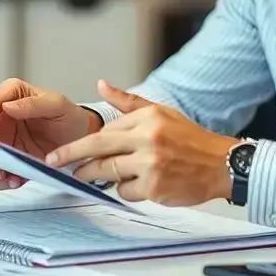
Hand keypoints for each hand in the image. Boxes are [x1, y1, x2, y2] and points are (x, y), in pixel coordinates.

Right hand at [0, 78, 100, 189]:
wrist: (80, 140)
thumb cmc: (69, 117)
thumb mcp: (57, 106)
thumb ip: (33, 104)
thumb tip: (7, 106)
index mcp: (11, 95)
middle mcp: (0, 116)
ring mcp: (0, 138)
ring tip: (8, 179)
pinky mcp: (4, 158)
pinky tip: (14, 181)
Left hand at [45, 80, 237, 206]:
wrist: (221, 164)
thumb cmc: (190, 139)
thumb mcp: (161, 113)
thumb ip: (128, 103)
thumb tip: (100, 84)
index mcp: (147, 118)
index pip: (106, 130)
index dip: (85, 142)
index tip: (67, 149)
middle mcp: (148, 138)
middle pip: (98, 148)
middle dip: (71, 156)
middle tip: (54, 161)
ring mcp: (151, 164)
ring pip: (108, 172)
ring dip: (96, 176)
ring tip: (87, 177)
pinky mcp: (155, 187)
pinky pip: (125, 192)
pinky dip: (126, 191)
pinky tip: (139, 185)